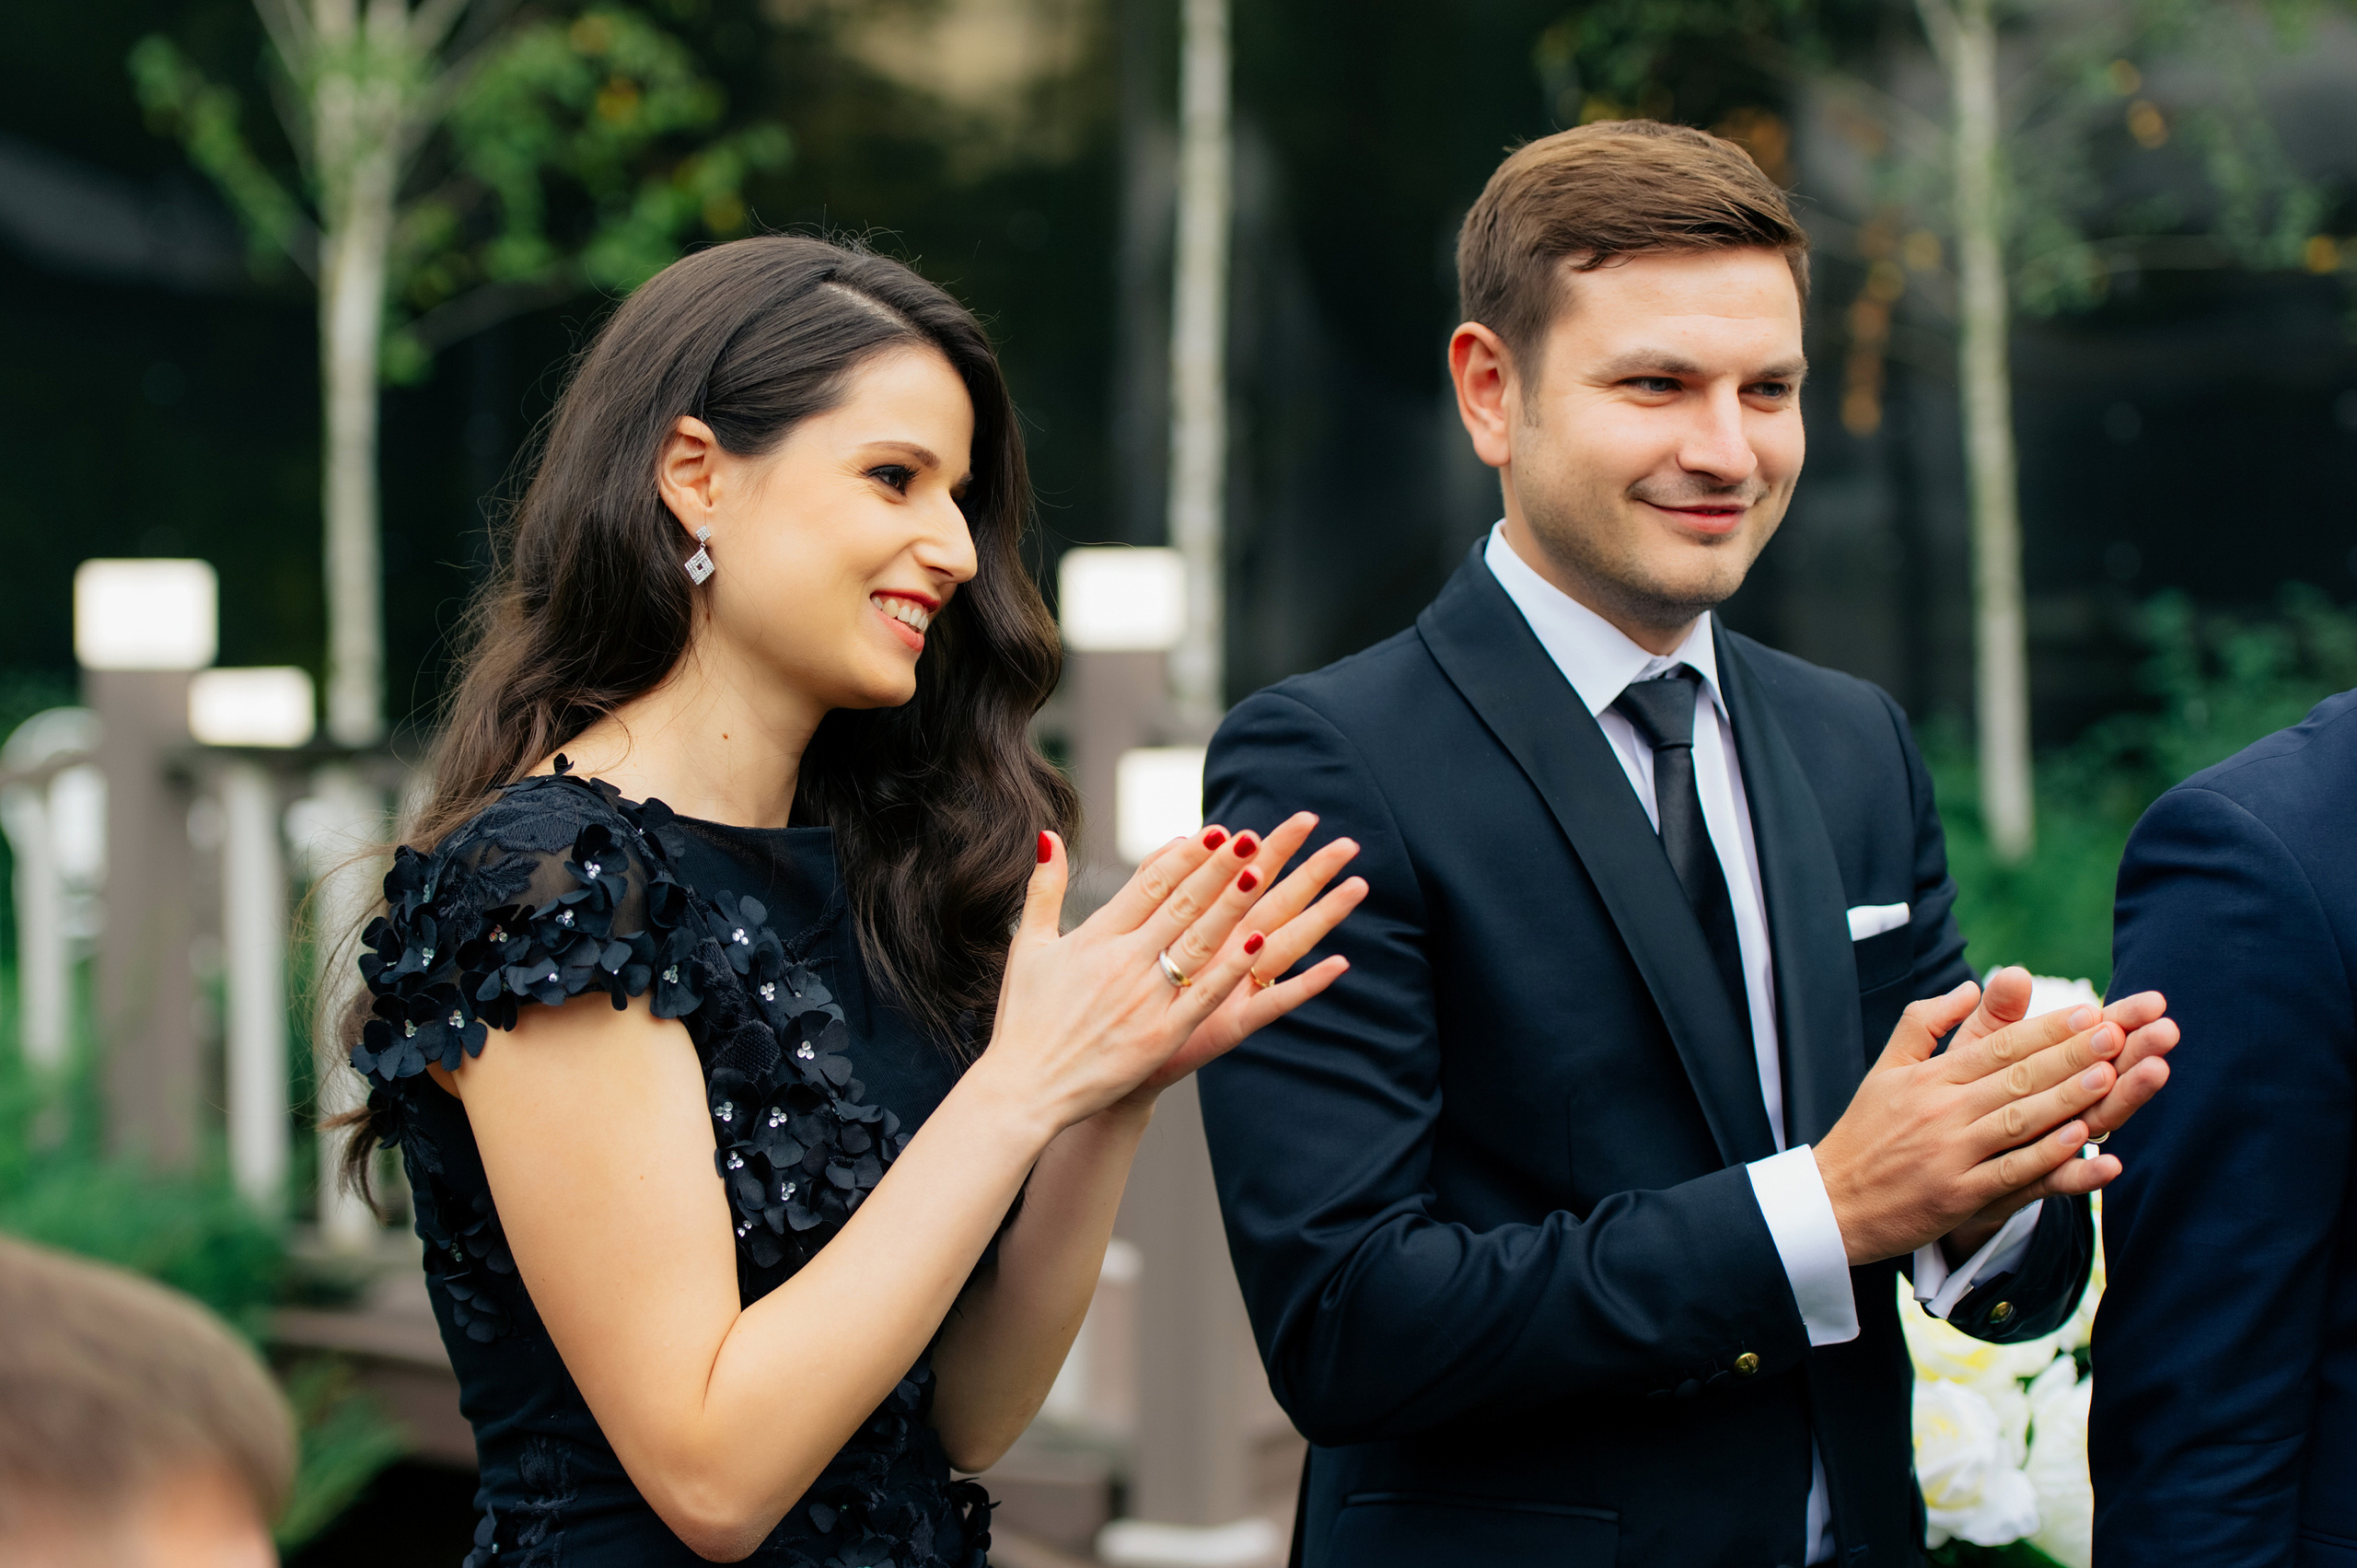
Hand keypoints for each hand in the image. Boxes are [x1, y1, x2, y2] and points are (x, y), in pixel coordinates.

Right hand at [976, 815, 1365, 1135]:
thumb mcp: (1027, 945)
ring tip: (1261, 872)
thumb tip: (1048, 835)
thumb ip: (1044, 887)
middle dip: (1218, 868)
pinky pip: (1203, 995)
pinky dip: (1231, 968)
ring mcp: (1144, 999)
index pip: (1149, 885)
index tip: (1213, 832)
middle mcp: (1122, 962)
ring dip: (1231, 906)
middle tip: (1251, 838)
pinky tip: (1259, 943)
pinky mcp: (1160, 1036)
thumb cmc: (1023, 1018)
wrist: (1024, 1087)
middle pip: (1180, 905)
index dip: (1184, 856)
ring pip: (1198, 941)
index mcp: (1094, 937)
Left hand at [1116, 827, 1366, 1104]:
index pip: (1250, 879)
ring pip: (1287, 944)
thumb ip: (1162, 886)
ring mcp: (1238, 988)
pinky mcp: (1233, 1024)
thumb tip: (1182, 839)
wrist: (1116, 1058)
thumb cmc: (1130, 996)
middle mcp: (1232, 955)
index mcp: (1212, 929)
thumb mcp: (1141, 931)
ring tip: (1356, 888)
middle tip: (1348, 843)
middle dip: (1312, 872)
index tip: (1306, 818)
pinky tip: (1338, 965)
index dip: (1276, 850)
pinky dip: (1306, 985)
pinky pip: (1274, 1002)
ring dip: (1323, 917)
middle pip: (1279, 903)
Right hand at [1814, 980, 2158, 1265]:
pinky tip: (2081, 1142)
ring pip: (2019, 1120)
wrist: (1831, 1202)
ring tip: (2111, 1074)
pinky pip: (2010, 1172)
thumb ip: (1923, 1024)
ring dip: (2067, 1097)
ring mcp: (1950, 1154)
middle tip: (2116, 1032)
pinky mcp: (1957, 1196)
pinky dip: (2047, 1157)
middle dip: (2070, 1054)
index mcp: (1929, 1078)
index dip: (2046, 1029)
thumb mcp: (1884, 1069)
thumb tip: (1969, 987)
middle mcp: (1941, 1110)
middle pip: (2016, 1077)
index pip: (1998, 1046)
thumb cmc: (1864, 1133)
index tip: (2089, 1012)